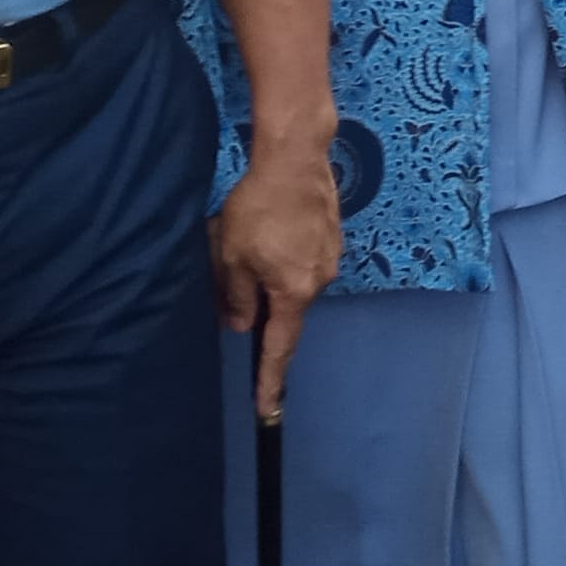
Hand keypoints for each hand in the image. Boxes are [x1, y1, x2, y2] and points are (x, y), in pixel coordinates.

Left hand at [212, 140, 343, 416]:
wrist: (296, 157)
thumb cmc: (259, 207)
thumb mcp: (232, 255)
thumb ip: (237, 296)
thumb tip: (243, 323)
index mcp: (294, 291)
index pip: (280, 346)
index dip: (270, 379)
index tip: (267, 408)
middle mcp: (320, 280)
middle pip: (286, 309)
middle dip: (261, 304)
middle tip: (235, 274)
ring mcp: (330, 257)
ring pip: (294, 283)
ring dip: (271, 274)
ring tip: (251, 240)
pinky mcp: (332, 237)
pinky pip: (304, 261)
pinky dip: (285, 257)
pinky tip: (271, 229)